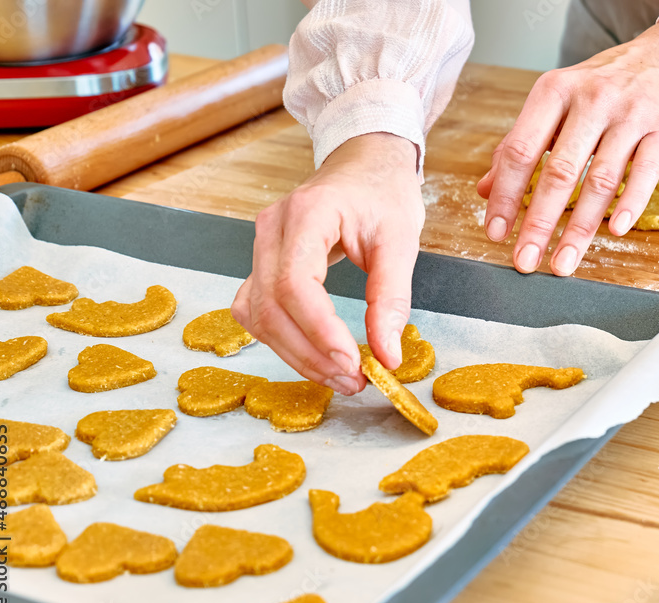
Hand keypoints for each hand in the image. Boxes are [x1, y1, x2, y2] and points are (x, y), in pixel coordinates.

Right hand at [232, 133, 422, 394]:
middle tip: (353, 381)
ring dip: (295, 354)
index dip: (318, 329)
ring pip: (257, 315)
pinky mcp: (263, 264)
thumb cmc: (383, 194)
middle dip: (310, 353)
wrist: (364, 164)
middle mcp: (272, 228)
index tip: (352, 361)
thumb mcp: (401, 241)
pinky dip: (283, 340)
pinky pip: (258, 311)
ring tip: (340, 376)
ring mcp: (261, 246)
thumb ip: (392, 298)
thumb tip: (387, 356)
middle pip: (270, 305)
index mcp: (308, 213)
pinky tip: (317, 356)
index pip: (295, 282)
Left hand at [476, 21, 658, 275]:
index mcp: (553, 92)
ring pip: (601, 180)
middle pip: (559, 172)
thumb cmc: (599, 88)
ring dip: (580, 228)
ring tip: (564, 262)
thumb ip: (520, 145)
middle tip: (525, 262)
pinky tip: (614, 231)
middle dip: (539, 223)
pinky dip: (630, 203)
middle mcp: (590, 100)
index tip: (496, 233)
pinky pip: (645, 172)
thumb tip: (486, 190)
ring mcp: (629, 115)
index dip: (505, 196)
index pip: (520, 151)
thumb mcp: (554, 105)